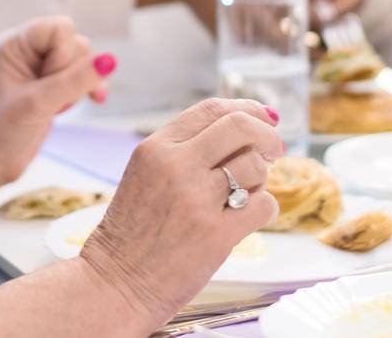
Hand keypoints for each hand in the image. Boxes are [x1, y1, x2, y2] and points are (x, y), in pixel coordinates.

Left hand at [0, 17, 111, 207]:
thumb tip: (110, 60)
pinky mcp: (51, 89)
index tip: (48, 80)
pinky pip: (81, 78)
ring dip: (81, 85)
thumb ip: (76, 80)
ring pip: (82, 61)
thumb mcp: (37, 103)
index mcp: (14, 45)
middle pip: (74, 43)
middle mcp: (28, 52)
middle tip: (51, 98)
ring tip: (59, 108)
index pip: (59, 28)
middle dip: (74, 72)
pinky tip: (86, 103)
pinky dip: (86, 89)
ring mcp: (40, 71)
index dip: (64, 53)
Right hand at [79, 99, 282, 329]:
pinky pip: (263, 205)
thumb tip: (244, 126)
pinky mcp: (217, 234)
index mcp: (156, 148)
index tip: (263, 119)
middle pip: (240, 127)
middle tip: (275, 148)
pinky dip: (263, 208)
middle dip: (267, 134)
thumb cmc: (133, 232)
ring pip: (255, 167)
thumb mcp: (146, 173)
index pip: (213, 109)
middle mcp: (176, 166)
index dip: (247, 109)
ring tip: (245, 194)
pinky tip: (247, 217)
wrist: (117, 282)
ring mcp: (197, 199)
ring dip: (261, 179)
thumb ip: (185, 149)